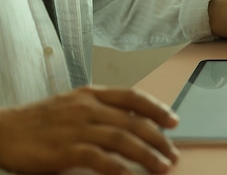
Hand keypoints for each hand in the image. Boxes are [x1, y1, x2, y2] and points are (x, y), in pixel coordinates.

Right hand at [0, 86, 178, 174]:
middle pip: (133, 122)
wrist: (4, 132)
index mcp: (92, 94)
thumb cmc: (42, 121)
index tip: (174, 121)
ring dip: (146, 154)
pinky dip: (117, 167)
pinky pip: (97, 158)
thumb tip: (137, 120)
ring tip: (163, 166)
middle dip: (159, 139)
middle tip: (173, 154)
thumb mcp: (75, 105)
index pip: (133, 97)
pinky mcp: (64, 150)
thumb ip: (104, 109)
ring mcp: (76, 128)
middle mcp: (87, 108)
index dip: (157, 109)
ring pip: (121, 139)